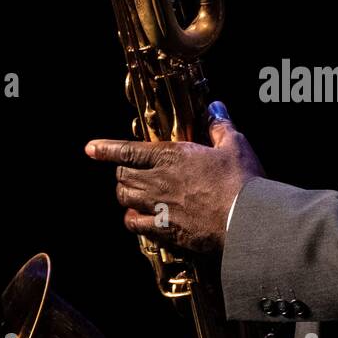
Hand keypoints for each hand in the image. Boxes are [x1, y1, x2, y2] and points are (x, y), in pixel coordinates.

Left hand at [84, 102, 263, 253]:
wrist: (246, 219)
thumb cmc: (241, 180)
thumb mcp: (234, 144)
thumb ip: (219, 125)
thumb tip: (215, 108)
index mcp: (171, 155)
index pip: (127, 150)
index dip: (105, 149)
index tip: (91, 148)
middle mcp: (158, 180)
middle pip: (122, 175)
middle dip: (120, 172)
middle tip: (126, 171)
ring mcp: (158, 206)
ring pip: (124, 198)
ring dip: (125, 194)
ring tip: (131, 192)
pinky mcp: (165, 229)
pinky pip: (135, 224)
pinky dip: (132, 219)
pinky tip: (136, 218)